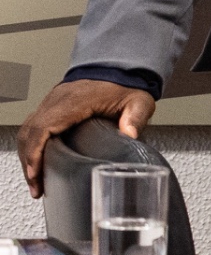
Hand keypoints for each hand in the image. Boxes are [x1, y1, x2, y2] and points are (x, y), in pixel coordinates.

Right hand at [16, 80, 155, 196]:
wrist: (121, 67)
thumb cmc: (127, 85)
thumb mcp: (139, 101)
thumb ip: (135, 117)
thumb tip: (130, 135)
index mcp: (74, 101)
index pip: (43, 127)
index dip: (35, 153)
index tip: (35, 174)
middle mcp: (57, 100)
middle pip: (30, 133)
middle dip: (29, 162)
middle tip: (36, 187)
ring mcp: (52, 102)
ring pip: (28, 130)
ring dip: (27, 156)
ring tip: (36, 181)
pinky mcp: (52, 105)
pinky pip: (34, 126)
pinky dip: (31, 145)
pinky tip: (37, 162)